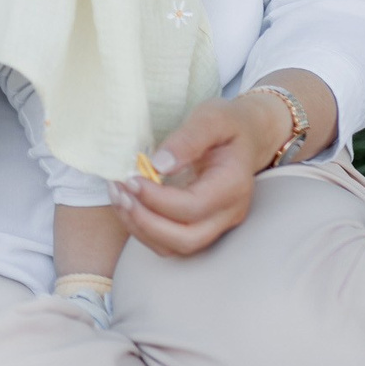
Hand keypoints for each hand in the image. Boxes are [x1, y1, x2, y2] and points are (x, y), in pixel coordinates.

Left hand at [108, 92, 289, 255]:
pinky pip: (170, 243)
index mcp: (233, 185)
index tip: (130, 178)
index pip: (194, 206)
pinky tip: (127, 204)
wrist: (246, 137)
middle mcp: (229, 212)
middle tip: (120, 191)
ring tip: (118, 196)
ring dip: (140, 227)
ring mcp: (217, 224)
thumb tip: (158, 164)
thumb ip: (188, 139)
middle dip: (146, 221)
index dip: (157, 199)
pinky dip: (144, 229)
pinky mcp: (202, 226)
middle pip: (187, 239)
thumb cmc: (228, 125)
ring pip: (176, 247)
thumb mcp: (211, 118)